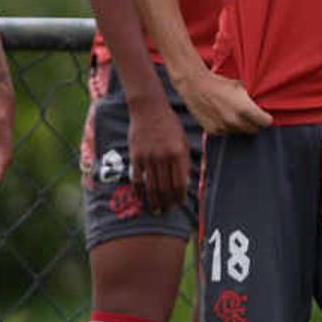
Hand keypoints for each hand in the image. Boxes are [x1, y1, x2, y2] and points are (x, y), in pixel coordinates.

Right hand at [126, 92, 190, 213]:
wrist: (149, 110)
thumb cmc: (170, 125)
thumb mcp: (183, 141)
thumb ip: (185, 161)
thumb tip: (186, 182)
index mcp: (178, 154)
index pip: (180, 182)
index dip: (179, 196)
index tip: (180, 204)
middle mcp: (163, 157)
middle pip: (165, 187)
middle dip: (167, 202)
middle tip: (167, 211)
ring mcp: (148, 157)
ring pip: (151, 186)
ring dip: (154, 201)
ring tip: (156, 210)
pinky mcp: (135, 156)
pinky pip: (137, 177)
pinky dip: (138, 190)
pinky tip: (140, 198)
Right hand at [178, 67, 271, 135]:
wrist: (195, 85)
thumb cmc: (219, 83)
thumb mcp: (241, 87)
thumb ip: (251, 100)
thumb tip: (259, 107)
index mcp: (245, 109)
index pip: (266, 123)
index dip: (266, 118)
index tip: (264, 115)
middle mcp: (235, 121)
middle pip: (254, 130)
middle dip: (254, 123)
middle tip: (250, 115)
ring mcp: (223, 128)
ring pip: (240, 132)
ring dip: (240, 126)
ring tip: (233, 114)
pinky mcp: (213, 131)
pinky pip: (226, 132)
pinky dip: (227, 127)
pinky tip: (222, 116)